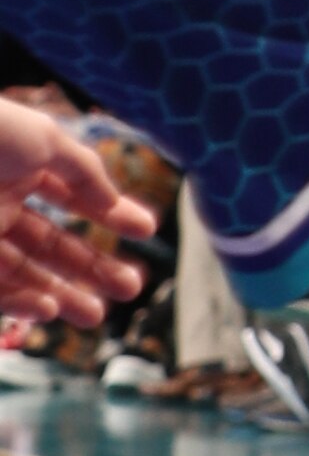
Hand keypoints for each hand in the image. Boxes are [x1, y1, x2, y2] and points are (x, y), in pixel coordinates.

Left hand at [0, 91, 155, 325]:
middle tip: (130, 289)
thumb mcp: (44, 141)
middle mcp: (0, 206)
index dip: (110, 213)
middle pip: (52, 246)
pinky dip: (24, 303)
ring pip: (25, 277)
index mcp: (20, 170)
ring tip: (97, 315)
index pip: (72, 198)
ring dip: (62, 296)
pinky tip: (51, 309)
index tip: (146, 231)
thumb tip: (116, 203)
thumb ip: (85, 172)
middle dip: (92, 268)